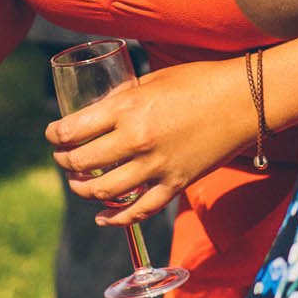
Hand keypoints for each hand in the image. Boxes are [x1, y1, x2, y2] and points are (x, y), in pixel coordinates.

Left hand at [45, 57, 251, 226]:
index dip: (55, 135)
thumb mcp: (153, 80)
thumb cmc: (200, 81)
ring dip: (84, 189)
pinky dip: (116, 218)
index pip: (74, 129)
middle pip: (83, 161)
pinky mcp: (175, 185)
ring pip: (104, 190)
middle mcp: (136, 139)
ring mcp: (156, 166)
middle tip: (63, 157)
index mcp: (127, 107)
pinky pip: (138, 210)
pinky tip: (103, 217)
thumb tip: (103, 108)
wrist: (244, 101)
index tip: (52, 135)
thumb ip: (126, 96)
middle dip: (65, 161)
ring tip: (78, 184)